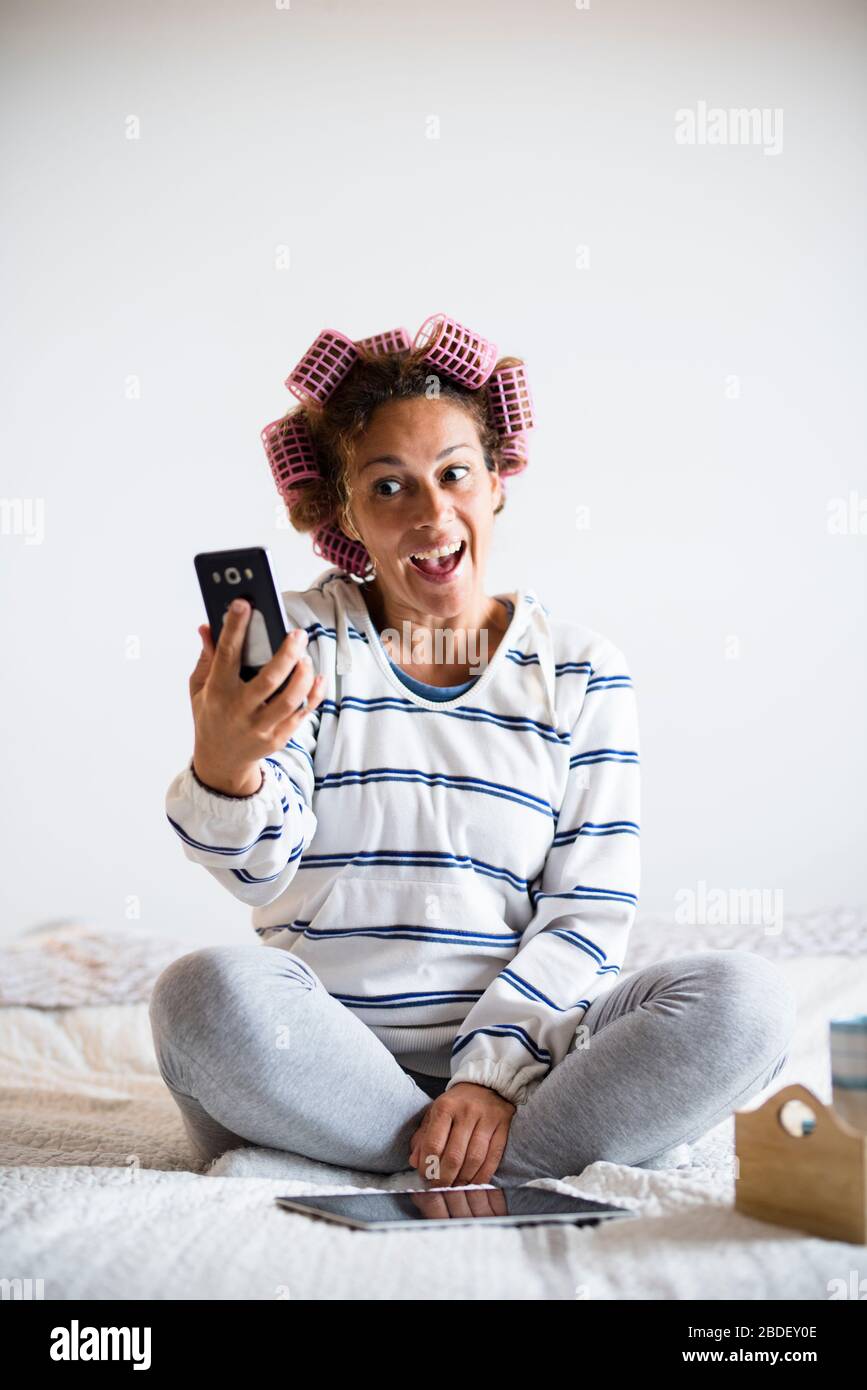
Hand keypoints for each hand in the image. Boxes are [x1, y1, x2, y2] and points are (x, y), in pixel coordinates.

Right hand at [190, 599, 324, 795]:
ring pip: (290, 698)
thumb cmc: (211, 716)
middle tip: (298, 633)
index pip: (227, 655)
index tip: (243, 604)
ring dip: (303, 674)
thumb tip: (207, 626)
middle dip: (286, 653)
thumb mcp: (199, 688)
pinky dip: (313, 694)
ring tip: (306, 656)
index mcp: (218, 692)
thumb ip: (206, 658)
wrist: (220, 761)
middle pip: (269, 679)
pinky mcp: (278, 738)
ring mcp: (261, 727)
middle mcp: (240, 710)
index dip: (234, 628)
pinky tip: (317, 677)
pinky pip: (302, 713)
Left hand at [408, 1082, 515, 1187]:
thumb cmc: (456, 1104)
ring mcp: (487, 1119)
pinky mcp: (503, 1127)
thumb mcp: (434, 1114)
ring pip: (474, 1160)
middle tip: (439, 1188)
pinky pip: (492, 1159)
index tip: (425, 1177)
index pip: (433, 1144)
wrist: (486, 1085)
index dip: (427, 1166)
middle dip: (444, 1178)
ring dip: (463, 1180)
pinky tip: (473, 1182)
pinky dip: (482, 1176)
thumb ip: (423, 1137)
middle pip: (454, 1156)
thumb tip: (414, 1162)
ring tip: (455, 1187)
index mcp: (445, 1107)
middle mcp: (467, 1112)